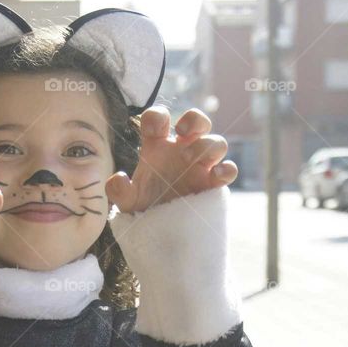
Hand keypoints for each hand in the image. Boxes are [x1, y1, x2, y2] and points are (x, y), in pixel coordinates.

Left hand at [105, 106, 237, 213]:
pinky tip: (215, 176)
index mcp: (157, 146)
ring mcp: (200, 165)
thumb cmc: (144, 207)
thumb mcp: (126, 200)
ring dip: (205, 146)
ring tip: (188, 160)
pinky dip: (226, 170)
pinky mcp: (213, 183)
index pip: (159, 118)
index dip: (157, 117)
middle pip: (197, 120)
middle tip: (181, 133)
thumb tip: (119, 179)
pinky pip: (229, 169)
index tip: (153, 131)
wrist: (160, 230)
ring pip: (216, 142)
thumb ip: (118, 190)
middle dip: (193, 119)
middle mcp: (182, 150)